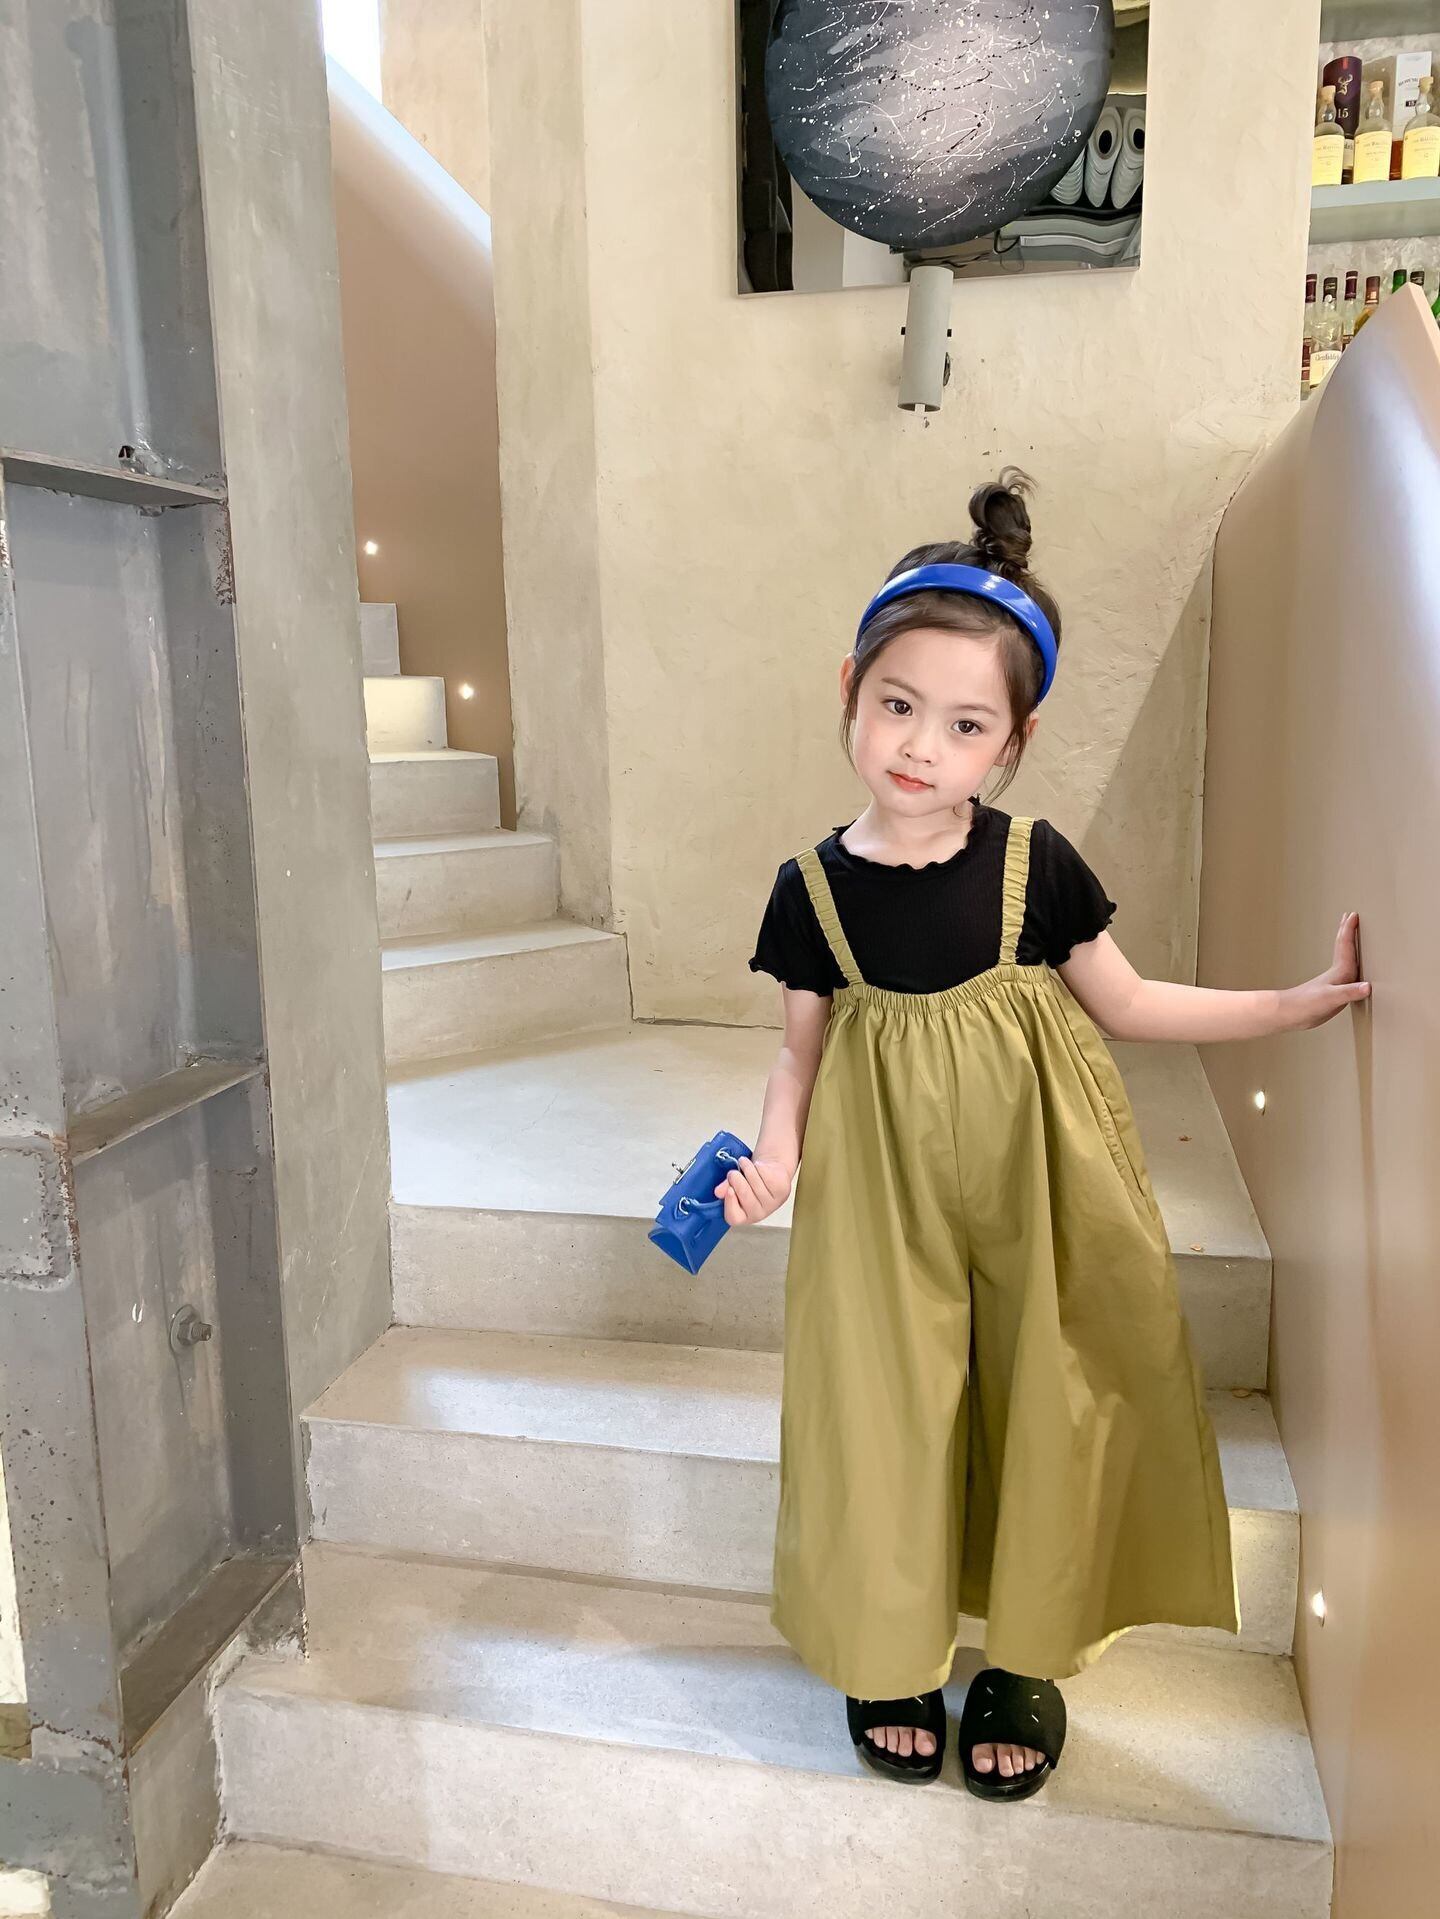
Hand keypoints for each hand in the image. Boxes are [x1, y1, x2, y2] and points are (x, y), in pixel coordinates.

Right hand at [714, 1154, 792, 1226]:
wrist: (770, 1172)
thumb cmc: (750, 1181)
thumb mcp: (734, 1185)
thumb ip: (725, 1189)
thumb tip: (718, 1192)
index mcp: (744, 1216)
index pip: (734, 1217)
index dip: (730, 1203)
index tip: (729, 1189)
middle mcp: (759, 1214)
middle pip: (745, 1196)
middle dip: (737, 1179)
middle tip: (733, 1172)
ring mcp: (772, 1204)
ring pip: (756, 1182)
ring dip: (747, 1168)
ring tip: (744, 1163)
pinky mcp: (783, 1191)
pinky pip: (767, 1175)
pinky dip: (759, 1166)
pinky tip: (758, 1166)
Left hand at [1280, 911, 1370, 1030]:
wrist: (1288, 1014)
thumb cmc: (1306, 1005)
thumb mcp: (1331, 999)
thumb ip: (1349, 992)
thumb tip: (1367, 986)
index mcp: (1339, 971)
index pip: (1345, 945)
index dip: (1349, 930)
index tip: (1354, 914)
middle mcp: (1337, 974)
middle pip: (1343, 947)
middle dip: (1347, 931)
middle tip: (1349, 916)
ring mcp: (1334, 982)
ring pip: (1344, 958)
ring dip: (1347, 946)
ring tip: (1351, 938)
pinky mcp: (1332, 992)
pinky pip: (1345, 974)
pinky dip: (1349, 967)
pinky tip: (1349, 972)